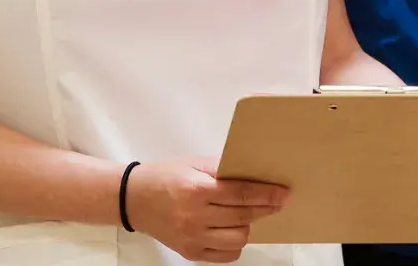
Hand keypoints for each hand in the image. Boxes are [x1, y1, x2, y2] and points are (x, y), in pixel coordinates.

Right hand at [125, 157, 289, 262]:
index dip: (266, 194)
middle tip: (277, 202)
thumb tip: (253, 174)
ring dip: (248, 226)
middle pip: (243, 217)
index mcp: (196, 190)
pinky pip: (225, 255)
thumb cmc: (165, 176)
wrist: (134, 199)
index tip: (284, 193)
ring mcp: (192, 238)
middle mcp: (195, 217)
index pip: (241, 194)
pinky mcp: (190, 253)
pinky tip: (233, 230)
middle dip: (265, 209)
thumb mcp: (193, 163)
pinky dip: (234, 244)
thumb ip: (222, 169)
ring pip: (237, 239)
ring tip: (247, 215)